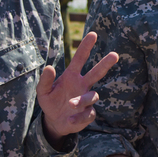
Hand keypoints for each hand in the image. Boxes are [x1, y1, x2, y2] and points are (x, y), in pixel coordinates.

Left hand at [37, 31, 117, 146]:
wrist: (54, 122)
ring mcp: (86, 99)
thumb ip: (45, 80)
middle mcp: (82, 85)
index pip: (80, 59)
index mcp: (71, 76)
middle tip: (115, 55)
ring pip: (92, 96)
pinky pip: (88, 114)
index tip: (93, 34)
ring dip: (81, 100)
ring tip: (70, 104)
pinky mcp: (88, 113)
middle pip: (97, 72)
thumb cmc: (50, 102)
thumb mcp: (42, 92)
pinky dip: (79, 117)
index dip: (86, 47)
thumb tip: (49, 67)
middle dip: (105, 64)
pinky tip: (70, 120)